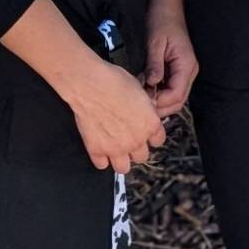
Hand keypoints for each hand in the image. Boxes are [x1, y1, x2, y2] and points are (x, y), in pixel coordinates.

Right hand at [67, 57, 167, 173]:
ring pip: (124, 168)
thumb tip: (144, 111)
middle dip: (136, 148)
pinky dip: (101, 158)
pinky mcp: (97, 150)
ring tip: (115, 149)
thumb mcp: (139, 89)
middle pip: (142, 156)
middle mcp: (136, 140)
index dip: (150, 136)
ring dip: (121, 159)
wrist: (90, 83)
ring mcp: (116, 148)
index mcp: (150, 124)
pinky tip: (100, 148)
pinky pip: (102, 165)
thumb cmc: (113, 80)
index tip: (144, 132)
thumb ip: (144, 108)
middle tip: (128, 138)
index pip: (158, 140)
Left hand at [142, 0, 199, 116]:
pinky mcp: (178, 69)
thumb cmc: (162, 20)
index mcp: (186, 65)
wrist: (167, 7)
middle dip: (161, 106)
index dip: (161, 102)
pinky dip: (160, 91)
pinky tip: (146, 87)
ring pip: (175, 96)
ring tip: (142, 97)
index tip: (144, 101)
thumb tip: (151, 85)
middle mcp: (189, 71)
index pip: (177, 94)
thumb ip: (154, 65)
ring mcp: (185, 71)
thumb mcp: (155, 43)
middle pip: (178, 100)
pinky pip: (171, 87)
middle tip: (141, 105)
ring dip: (160, 100)